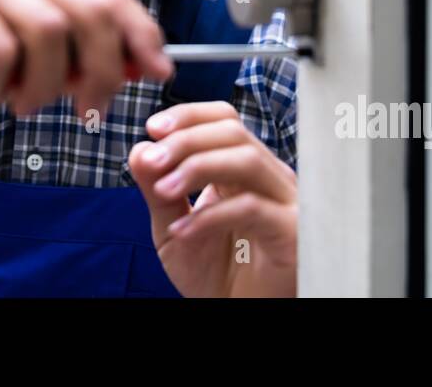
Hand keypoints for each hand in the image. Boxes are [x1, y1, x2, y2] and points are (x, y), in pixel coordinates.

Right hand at [0, 0, 173, 116]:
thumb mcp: (11, 63)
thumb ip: (64, 61)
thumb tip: (132, 72)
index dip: (142, 34)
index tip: (160, 73)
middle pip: (91, 13)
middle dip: (103, 69)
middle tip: (87, 109)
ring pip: (49, 34)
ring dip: (41, 84)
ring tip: (15, 103)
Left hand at [129, 101, 296, 296]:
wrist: (233, 315)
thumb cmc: (212, 274)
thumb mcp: (171, 229)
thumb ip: (157, 191)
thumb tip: (139, 149)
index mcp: (241, 168)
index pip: (223, 119)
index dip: (188, 116)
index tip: (151, 129)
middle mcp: (268, 177)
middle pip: (233, 131)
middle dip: (185, 140)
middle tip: (151, 161)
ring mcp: (285, 202)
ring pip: (246, 159)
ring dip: (196, 167)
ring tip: (162, 189)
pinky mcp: (292, 231)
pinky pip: (252, 208)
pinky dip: (211, 215)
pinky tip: (183, 229)